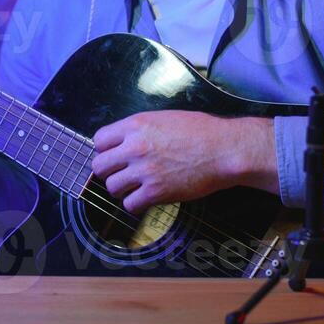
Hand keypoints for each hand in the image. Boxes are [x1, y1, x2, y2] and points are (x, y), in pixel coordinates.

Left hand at [91, 111, 275, 212]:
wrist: (224, 150)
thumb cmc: (202, 131)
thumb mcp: (165, 118)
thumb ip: (141, 129)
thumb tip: (125, 140)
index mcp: (136, 125)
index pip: (99, 140)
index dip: (106, 150)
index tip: (114, 155)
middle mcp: (135, 147)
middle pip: (100, 166)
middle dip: (110, 171)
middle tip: (123, 173)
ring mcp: (144, 171)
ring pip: (112, 187)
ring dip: (122, 189)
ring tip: (135, 187)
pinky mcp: (156, 192)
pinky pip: (130, 205)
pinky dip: (136, 204)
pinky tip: (146, 198)